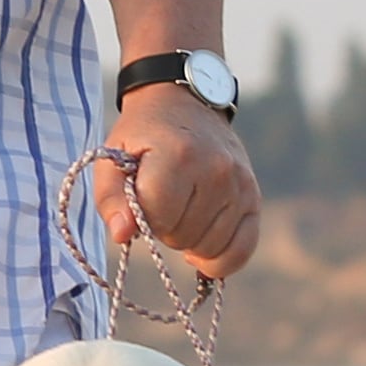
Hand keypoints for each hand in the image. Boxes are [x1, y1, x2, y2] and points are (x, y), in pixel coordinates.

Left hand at [97, 83, 260, 277]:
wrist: (185, 105)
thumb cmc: (143, 138)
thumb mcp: (113, 160)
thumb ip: (111, 199)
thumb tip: (122, 235)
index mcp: (179, 156)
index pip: (158, 218)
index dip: (142, 218)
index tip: (139, 200)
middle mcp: (217, 170)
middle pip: (182, 236)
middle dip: (164, 229)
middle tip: (161, 203)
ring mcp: (240, 185)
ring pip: (209, 248)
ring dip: (187, 241)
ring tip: (180, 212)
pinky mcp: (254, 198)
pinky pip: (242, 249)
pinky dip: (220, 260)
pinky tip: (200, 252)